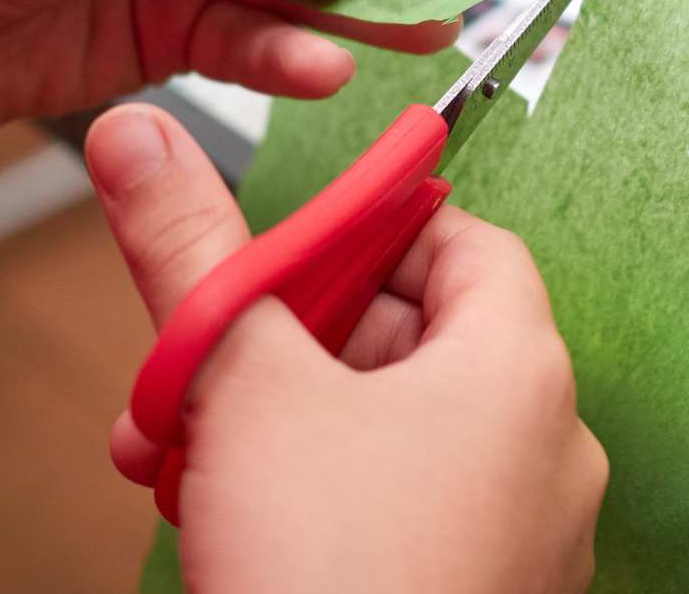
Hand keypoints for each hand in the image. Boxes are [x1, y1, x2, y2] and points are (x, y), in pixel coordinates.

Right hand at [86, 104, 606, 593]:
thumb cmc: (337, 577)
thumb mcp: (243, 386)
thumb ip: (194, 250)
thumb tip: (146, 138)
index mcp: (519, 368)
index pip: (461, 242)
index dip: (363, 230)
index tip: (277, 245)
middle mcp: (543, 447)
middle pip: (407, 341)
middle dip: (274, 347)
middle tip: (187, 368)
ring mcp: (518, 534)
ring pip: (383, 437)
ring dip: (271, 430)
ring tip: (175, 457)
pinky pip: (397, 515)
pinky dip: (313, 502)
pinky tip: (227, 525)